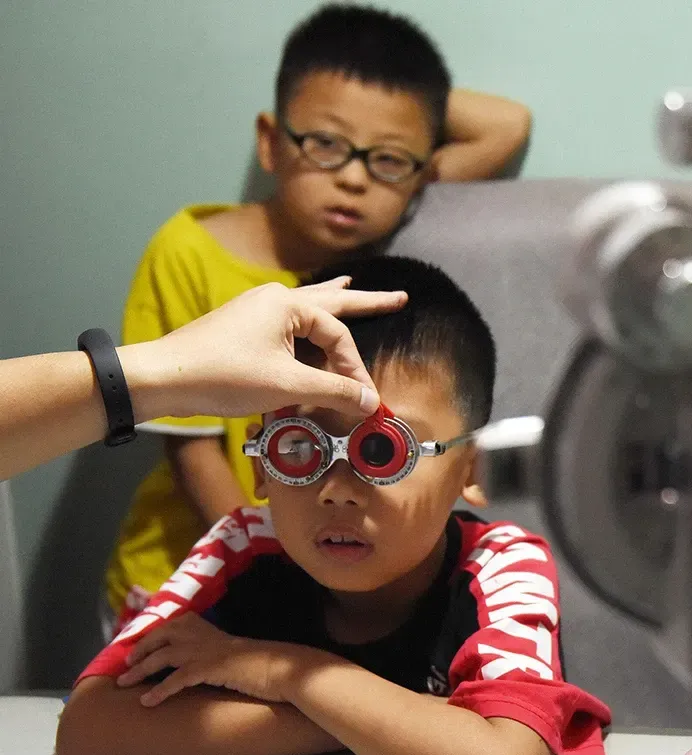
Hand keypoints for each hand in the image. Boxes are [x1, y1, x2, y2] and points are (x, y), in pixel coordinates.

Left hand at [116, 613, 301, 706]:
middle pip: (160, 637)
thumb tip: (190, 659)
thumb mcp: (225, 648)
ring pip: (162, 657)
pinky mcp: (208, 668)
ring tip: (123, 683)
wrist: (276, 666)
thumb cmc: (253, 660)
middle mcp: (201, 633)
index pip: (169, 625)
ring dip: (140, 671)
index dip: (150, 636)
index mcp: (204, 626)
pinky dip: (159, 691)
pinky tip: (147, 701)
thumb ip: (206, 648)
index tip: (135, 646)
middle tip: (126, 663)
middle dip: (139, 650)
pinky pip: (176, 679)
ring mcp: (204, 649)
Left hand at [122, 277, 406, 420]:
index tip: (363, 398)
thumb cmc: (222, 375)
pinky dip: (308, 323)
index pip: (339, 336)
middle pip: (332, 301)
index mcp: (287, 304)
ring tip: (353, 287)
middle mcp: (275, 300)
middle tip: (399, 297)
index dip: (355, 369)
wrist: (163, 379)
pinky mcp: (245, 330)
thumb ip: (334, 390)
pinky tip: (310, 319)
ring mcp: (258, 312)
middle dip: (366, 301)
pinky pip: (289, 322)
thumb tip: (370, 401)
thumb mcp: (286, 385)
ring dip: (334, 302)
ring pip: (309, 307)